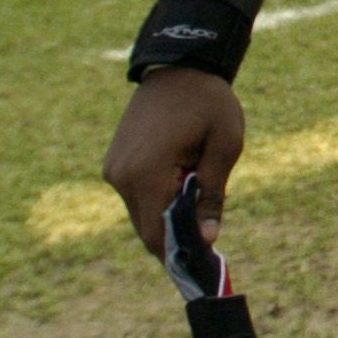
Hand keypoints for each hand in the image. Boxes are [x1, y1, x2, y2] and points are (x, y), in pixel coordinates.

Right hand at [102, 68, 246, 259]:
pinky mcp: (114, 164)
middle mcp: (121, 177)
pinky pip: (136, 197)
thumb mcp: (224, 145)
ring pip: (140, 215)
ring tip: (197, 226)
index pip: (158, 234)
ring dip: (166, 223)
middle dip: (175, 245)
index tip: (204, 271)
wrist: (179, 66)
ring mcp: (113, 170)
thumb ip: (212, 195)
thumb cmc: (209, 102)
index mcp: (147, 173)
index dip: (180, 256)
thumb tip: (205, 240)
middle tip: (206, 255)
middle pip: (146, 230)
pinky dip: (156, 205)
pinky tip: (182, 201)